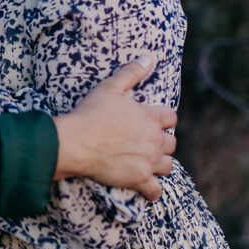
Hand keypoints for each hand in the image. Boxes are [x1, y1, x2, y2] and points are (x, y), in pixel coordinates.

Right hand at [53, 54, 175, 200]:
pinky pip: (155, 190)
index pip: (171, 117)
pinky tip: (146, 188)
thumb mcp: (110, 87)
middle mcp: (155, 140)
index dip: (163, 119)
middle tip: (147, 142)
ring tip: (148, 163)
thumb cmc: (91, 113)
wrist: (77, 142)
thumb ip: (132, 72)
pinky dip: (152, 190)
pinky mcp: (139, 179)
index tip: (153, 121)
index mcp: (151, 117)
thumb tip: (150, 57)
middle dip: (162, 142)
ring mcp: (149, 161)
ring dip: (160, 164)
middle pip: (172, 143)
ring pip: (168, 166)